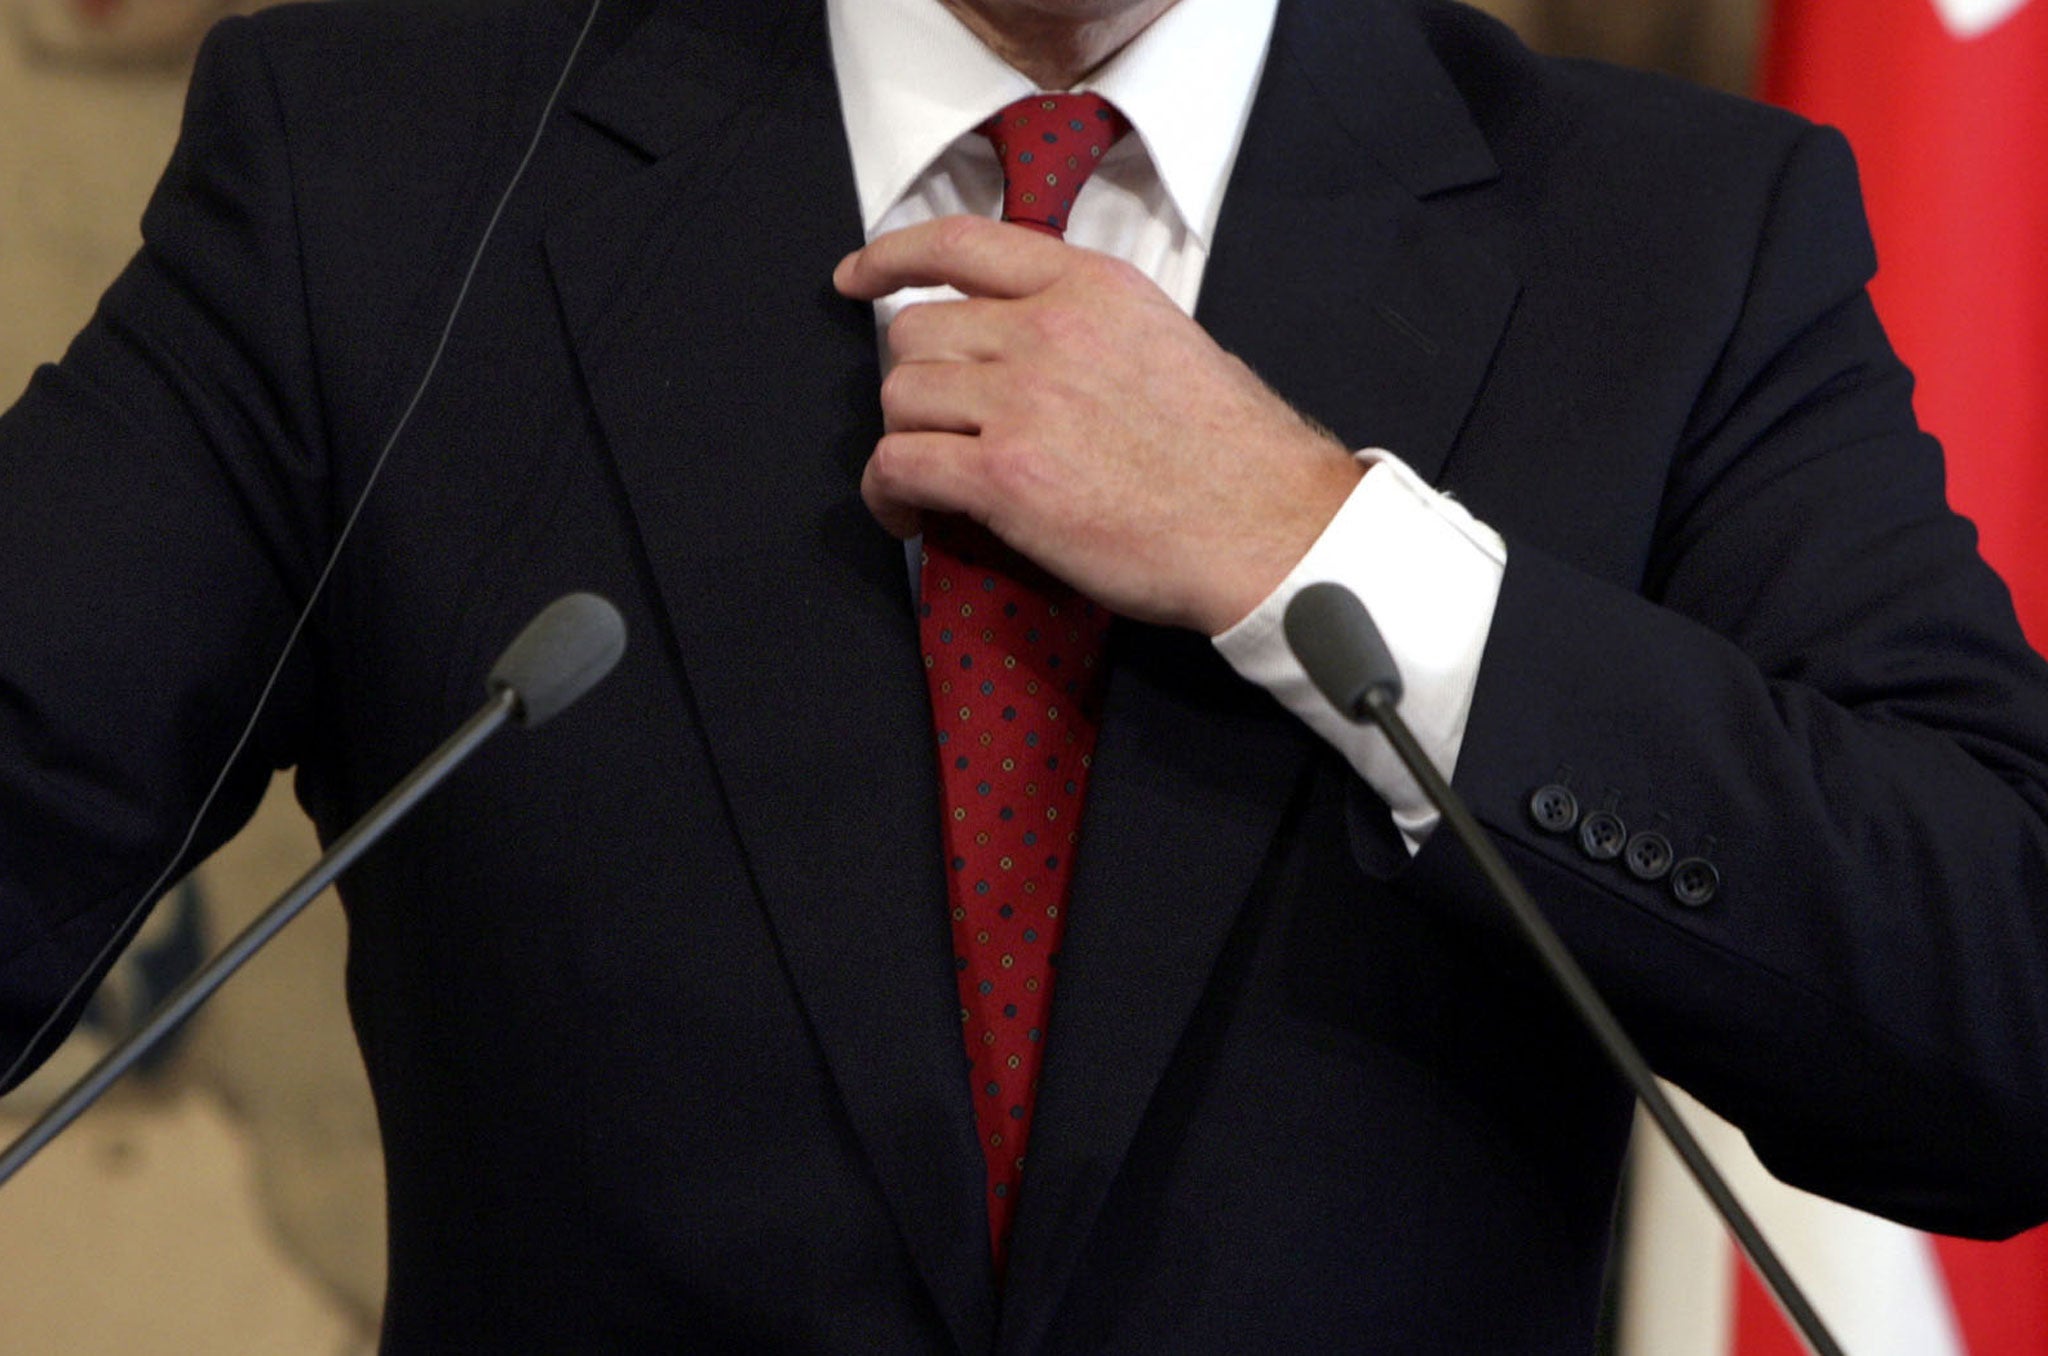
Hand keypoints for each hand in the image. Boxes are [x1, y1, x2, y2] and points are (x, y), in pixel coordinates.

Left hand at [833, 216, 1363, 635]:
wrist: (1267, 529)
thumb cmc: (1233, 455)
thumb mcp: (1167, 340)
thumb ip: (1089, 324)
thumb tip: (1025, 345)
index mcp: (1091, 286)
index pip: (962, 242)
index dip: (892, 257)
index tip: (857, 277)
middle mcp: (1048, 329)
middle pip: (917, 333)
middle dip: (918, 383)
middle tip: (943, 428)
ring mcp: (1022, 401)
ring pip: (900, 397)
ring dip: (907, 439)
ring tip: (930, 480)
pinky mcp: (1004, 476)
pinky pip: (898, 464)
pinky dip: (889, 493)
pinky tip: (908, 514)